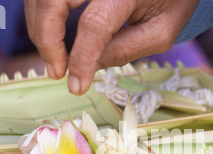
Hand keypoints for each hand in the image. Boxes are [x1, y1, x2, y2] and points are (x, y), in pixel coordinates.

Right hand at [24, 0, 198, 94]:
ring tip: (54, 59)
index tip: (76, 86)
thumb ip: (126, 50)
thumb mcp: (161, 31)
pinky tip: (51, 35)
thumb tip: (88, 67)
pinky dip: (42, 14)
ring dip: (40, 28)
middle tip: (55, 72)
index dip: (81, 58)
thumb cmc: (172, 1)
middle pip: (53, 1)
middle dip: (47, 40)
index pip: (95, 24)